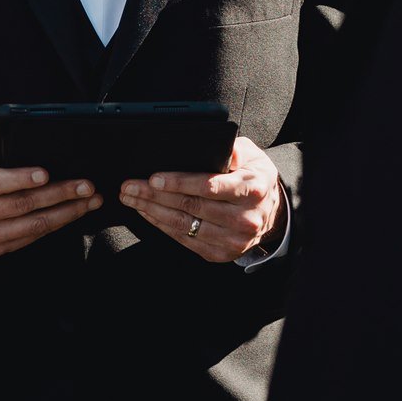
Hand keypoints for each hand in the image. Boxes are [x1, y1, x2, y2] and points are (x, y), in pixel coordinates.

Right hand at [0, 131, 101, 257]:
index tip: (46, 173)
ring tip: (88, 200)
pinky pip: (31, 237)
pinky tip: (73, 212)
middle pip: (21, 206)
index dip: (22, 179)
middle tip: (84, 185)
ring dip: (65, 213)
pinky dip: (55, 225)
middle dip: (58, 195)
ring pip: (32, 226)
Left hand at [120, 137, 286, 263]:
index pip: (210, 187)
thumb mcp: (251, 155)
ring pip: (184, 225)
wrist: (272, 213)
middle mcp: (245, 218)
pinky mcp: (221, 254)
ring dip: (152, 211)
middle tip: (129, 186)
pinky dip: (162, 226)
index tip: (153, 178)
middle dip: (154, 196)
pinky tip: (147, 213)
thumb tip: (212, 147)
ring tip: (131, 198)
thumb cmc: (254, 178)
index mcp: (253, 189)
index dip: (179, 183)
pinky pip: (185, 240)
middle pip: (191, 206)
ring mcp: (233, 240)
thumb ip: (232, 149)